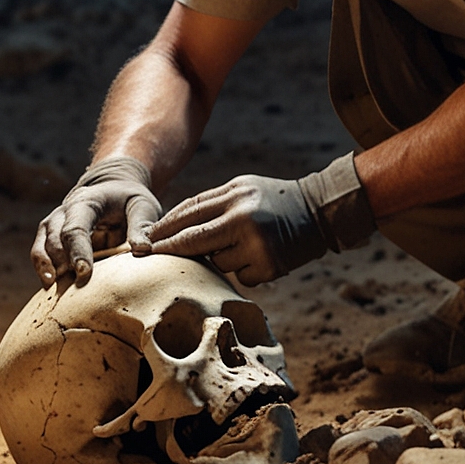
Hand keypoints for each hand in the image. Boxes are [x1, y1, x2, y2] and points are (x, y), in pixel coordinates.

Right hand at [32, 156, 160, 287]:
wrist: (114, 193)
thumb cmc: (130, 202)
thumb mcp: (142, 207)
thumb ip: (141, 227)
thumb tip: (143, 249)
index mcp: (87, 201)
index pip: (76, 228)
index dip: (78, 251)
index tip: (84, 273)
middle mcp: (64, 212)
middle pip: (55, 238)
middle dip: (61, 262)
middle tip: (71, 284)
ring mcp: (54, 225)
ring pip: (42, 247)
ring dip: (46, 268)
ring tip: (53, 288)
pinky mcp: (51, 239)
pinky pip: (41, 255)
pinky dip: (43, 271)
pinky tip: (49, 287)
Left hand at [142, 155, 376, 285]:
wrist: (320, 212)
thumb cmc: (273, 198)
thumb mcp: (242, 188)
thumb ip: (210, 204)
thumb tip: (170, 227)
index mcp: (235, 196)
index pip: (189, 214)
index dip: (164, 229)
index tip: (144, 240)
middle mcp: (244, 220)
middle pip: (194, 241)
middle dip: (170, 250)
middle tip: (148, 257)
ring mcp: (257, 246)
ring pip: (217, 263)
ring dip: (221, 258)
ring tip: (244, 245)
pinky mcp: (269, 267)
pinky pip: (240, 275)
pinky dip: (243, 269)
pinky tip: (259, 256)